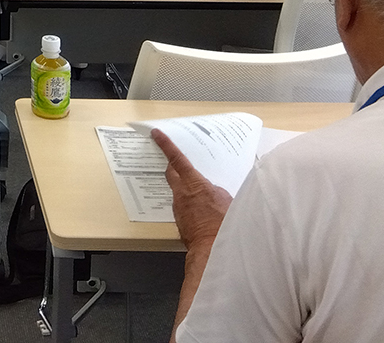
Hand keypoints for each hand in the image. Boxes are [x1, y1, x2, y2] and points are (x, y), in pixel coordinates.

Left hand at [151, 129, 231, 249]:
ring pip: (177, 191)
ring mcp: (178, 208)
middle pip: (171, 173)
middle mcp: (181, 194)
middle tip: (176, 161)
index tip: (156, 134)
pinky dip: (188, 204)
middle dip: (172, 166)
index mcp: (193, 184)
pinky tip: (200, 210)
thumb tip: (210, 192)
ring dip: (184, 188)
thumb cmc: (222, 225)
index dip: (165, 144)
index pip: (177, 159)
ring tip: (198, 192)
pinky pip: (182, 206)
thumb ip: (215, 190)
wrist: (212, 249)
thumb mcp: (227, 200)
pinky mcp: (180, 220)